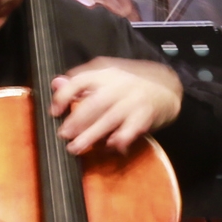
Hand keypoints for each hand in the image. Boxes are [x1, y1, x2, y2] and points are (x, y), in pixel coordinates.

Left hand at [50, 58, 181, 155]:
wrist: (167, 88)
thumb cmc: (130, 85)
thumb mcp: (106, 76)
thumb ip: (80, 82)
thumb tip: (56, 83)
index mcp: (106, 74)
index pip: (81, 80)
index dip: (65, 95)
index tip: (54, 111)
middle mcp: (119, 86)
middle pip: (95, 103)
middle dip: (77, 120)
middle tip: (63, 134)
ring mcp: (133, 102)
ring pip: (110, 119)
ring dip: (92, 135)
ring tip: (76, 147)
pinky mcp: (145, 117)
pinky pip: (131, 130)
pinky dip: (120, 139)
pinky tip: (110, 147)